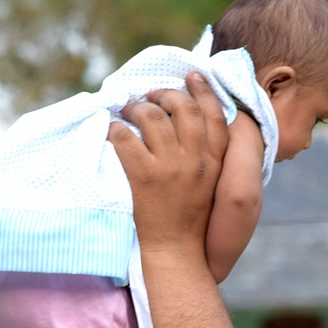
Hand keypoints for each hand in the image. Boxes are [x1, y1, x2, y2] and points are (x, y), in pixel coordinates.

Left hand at [108, 73, 228, 260]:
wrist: (175, 252)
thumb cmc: (190, 219)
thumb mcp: (210, 185)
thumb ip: (206, 157)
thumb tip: (189, 126)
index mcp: (215, 162)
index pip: (215, 116)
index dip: (204, 91)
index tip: (193, 75)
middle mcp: (196, 161)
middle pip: (184, 109)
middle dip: (165, 93)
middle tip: (151, 94)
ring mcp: (170, 168)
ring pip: (153, 117)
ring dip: (138, 107)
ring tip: (129, 110)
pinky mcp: (144, 177)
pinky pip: (126, 138)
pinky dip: (116, 129)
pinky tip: (112, 130)